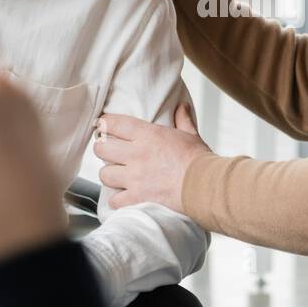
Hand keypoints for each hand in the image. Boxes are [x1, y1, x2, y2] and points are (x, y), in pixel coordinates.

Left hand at [93, 103, 208, 211]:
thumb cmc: (200, 161)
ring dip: (110, 175)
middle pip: (101, 149)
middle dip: (103, 150)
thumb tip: (182, 106)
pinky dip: (118, 200)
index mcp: (148, 135)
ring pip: (104, 174)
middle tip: (110, 153)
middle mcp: (137, 154)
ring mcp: (135, 177)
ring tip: (117, 176)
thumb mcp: (191, 135)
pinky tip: (125, 197)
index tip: (103, 126)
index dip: (105, 123)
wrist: (206, 187)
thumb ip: (182, 120)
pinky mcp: (137, 198)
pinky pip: (114, 200)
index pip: (114, 123)